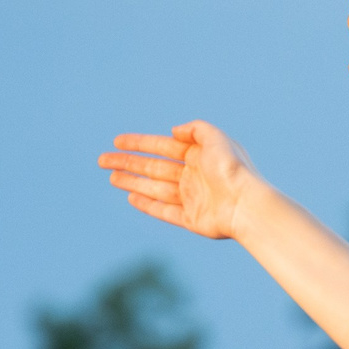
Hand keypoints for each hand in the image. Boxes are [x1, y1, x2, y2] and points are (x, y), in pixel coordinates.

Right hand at [98, 120, 264, 239]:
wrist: (247, 205)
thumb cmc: (233, 170)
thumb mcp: (216, 137)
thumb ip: (195, 129)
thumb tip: (173, 131)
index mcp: (198, 156)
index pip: (161, 146)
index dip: (138, 143)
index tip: (117, 141)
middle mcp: (193, 176)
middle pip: (152, 168)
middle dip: (127, 163)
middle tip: (101, 160)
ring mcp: (191, 198)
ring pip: (154, 188)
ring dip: (132, 182)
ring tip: (111, 177)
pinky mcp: (192, 220)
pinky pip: (164, 211)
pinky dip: (148, 205)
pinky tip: (131, 197)